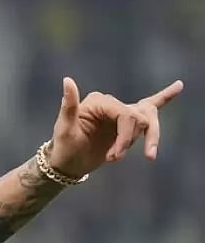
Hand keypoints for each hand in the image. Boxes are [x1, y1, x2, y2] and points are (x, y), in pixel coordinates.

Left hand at [47, 77, 183, 177]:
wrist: (68, 162)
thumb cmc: (65, 146)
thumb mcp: (65, 128)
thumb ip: (69, 105)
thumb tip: (67, 80)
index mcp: (98, 101)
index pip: (126, 115)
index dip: (125, 137)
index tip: (115, 156)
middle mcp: (110, 103)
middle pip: (140, 116)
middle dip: (132, 140)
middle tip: (116, 158)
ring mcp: (120, 111)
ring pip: (147, 119)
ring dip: (146, 140)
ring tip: (142, 156)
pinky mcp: (127, 122)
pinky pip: (150, 106)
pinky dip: (164, 97)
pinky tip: (179, 86)